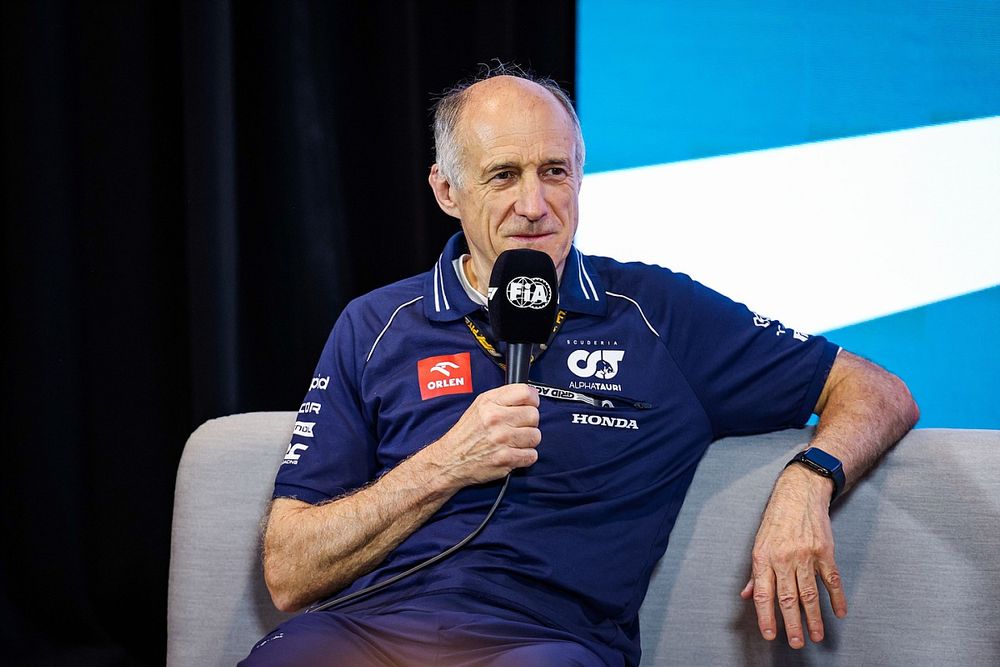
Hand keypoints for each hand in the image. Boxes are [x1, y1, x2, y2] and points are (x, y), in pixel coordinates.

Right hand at [426, 384, 540, 487]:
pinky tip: (513, 453)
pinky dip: (525, 456)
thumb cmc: (467, 433)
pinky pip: (531, 455)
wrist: (450, 460)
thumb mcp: (479, 406)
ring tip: (514, 441)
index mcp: (489, 403)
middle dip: (529, 422)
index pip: (526, 393)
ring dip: (528, 441)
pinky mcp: (505, 459)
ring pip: (535, 436)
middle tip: (519, 427)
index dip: (532, 399)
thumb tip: (530, 394)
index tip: (530, 404)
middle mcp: (495, 419)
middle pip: (534, 415)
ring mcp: (501, 439)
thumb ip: (503, 398)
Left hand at [739, 464, 847, 648]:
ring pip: (810, 594)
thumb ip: (755, 573)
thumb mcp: (759, 542)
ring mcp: (805, 555)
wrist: (799, 493)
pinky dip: (836, 598)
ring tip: (815, 636)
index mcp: (763, 557)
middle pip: (788, 598)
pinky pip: (832, 580)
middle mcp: (783, 558)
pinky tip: (838, 613)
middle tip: (796, 643)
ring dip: (813, 618)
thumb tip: (746, 595)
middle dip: (792, 624)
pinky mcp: (825, 552)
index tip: (770, 634)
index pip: (763, 594)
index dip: (766, 616)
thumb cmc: (776, 518)